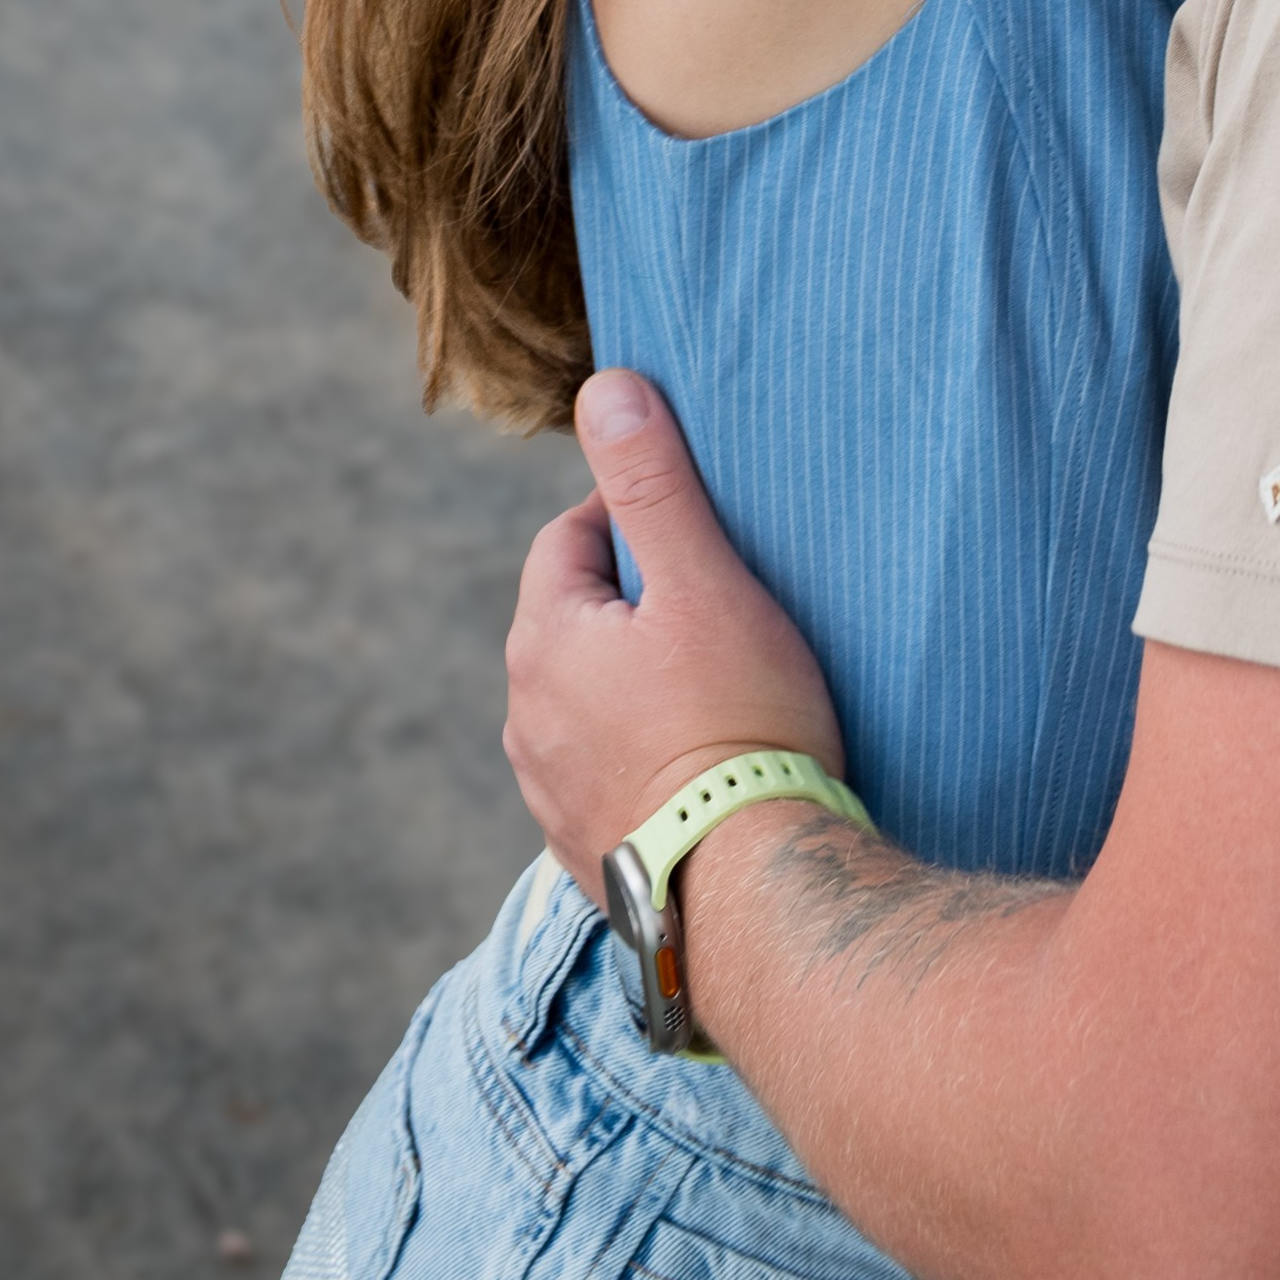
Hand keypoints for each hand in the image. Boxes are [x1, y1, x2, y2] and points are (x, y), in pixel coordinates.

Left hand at [502, 370, 847, 905]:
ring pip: (588, 701)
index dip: (631, 521)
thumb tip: (607, 389)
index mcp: (544, 640)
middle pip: (575, 621)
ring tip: (717, 692)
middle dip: (635, 605)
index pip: (568, 540)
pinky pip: (605, 773)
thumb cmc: (739, 724)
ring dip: (634, 686)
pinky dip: (641, 756)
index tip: (698, 535)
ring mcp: (549, 792)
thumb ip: (653, 485)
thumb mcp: (704, 583)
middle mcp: (526, 717)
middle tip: (720, 611)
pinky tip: (701, 765)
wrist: (753, 890)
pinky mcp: (583, 849)